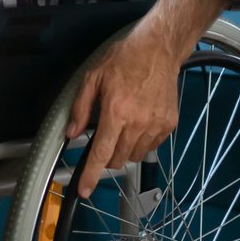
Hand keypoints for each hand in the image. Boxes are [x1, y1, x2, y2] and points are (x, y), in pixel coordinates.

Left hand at [64, 26, 181, 198]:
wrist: (158, 50)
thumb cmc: (124, 60)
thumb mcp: (93, 78)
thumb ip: (80, 108)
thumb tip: (71, 133)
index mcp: (115, 112)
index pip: (100, 153)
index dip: (90, 175)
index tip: (84, 191)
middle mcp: (137, 123)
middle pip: (117, 159)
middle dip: (106, 157)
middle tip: (104, 138)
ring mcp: (155, 126)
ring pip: (134, 156)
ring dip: (124, 150)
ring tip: (123, 127)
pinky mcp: (168, 125)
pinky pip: (151, 146)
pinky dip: (141, 142)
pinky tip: (139, 123)